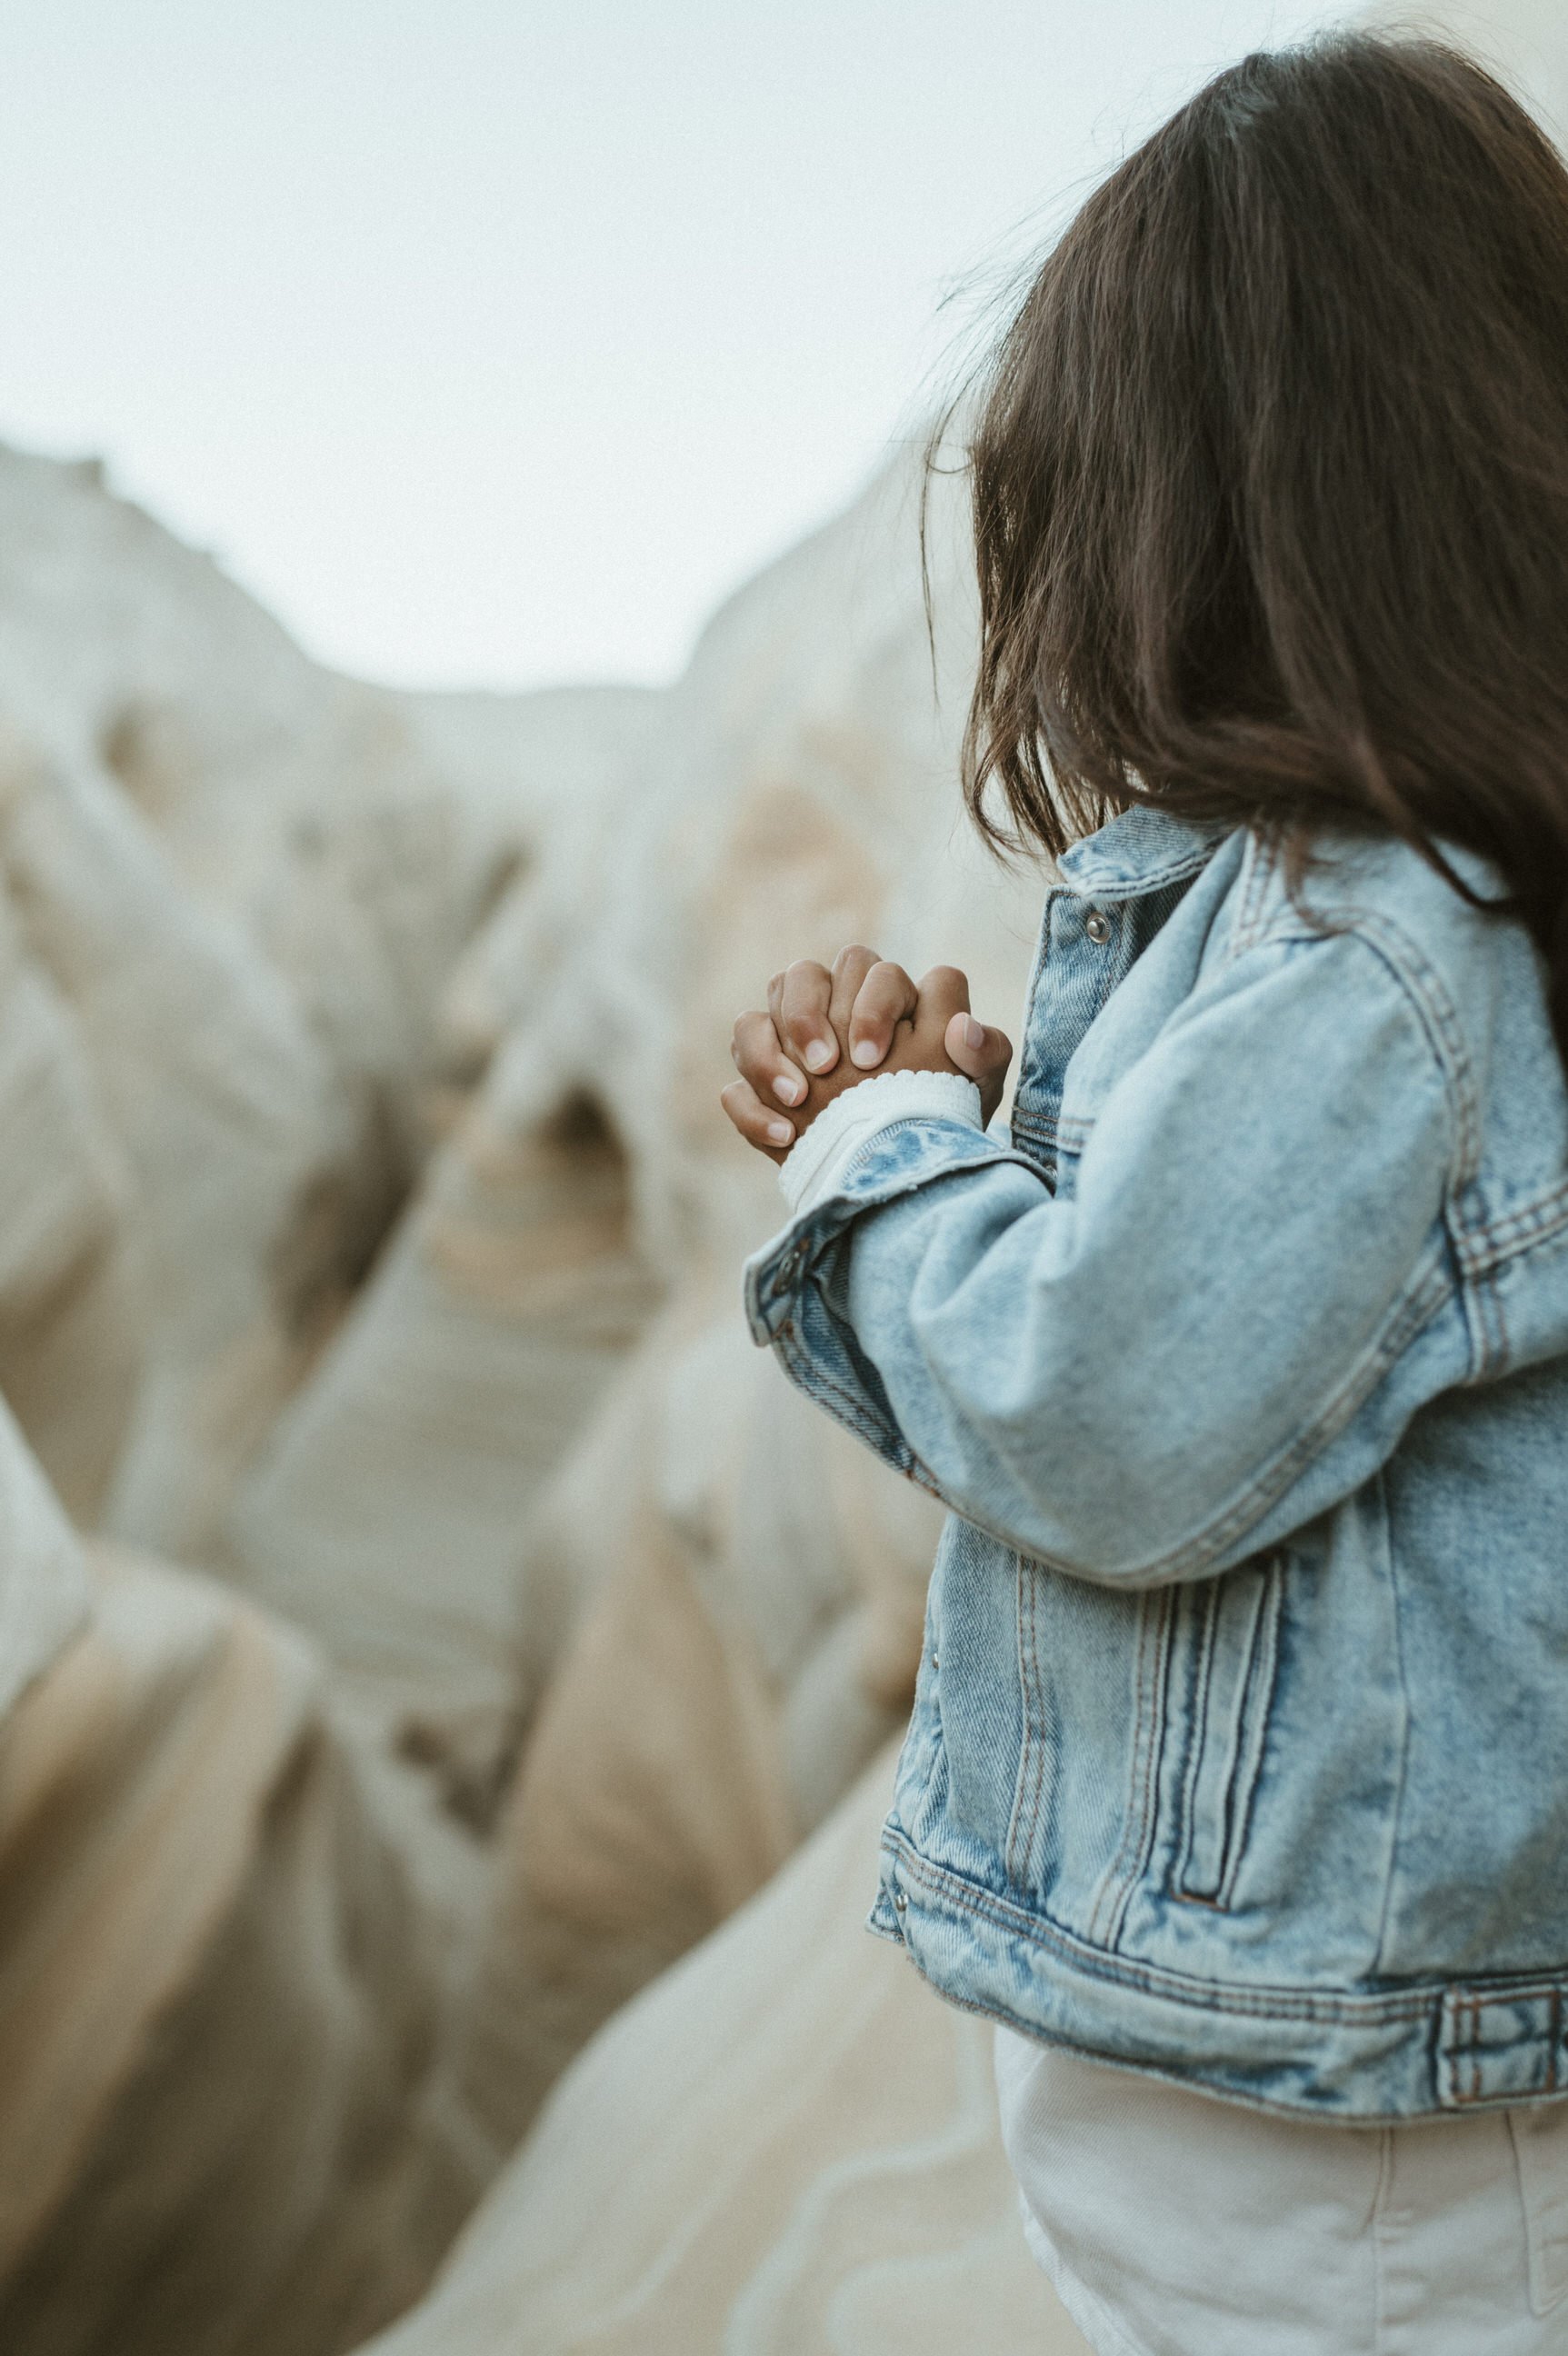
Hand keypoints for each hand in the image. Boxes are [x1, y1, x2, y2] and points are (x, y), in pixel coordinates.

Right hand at [721, 943, 1012, 1162]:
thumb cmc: (940, 1120)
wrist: (900, 1175)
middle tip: (829, 1068)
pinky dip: (751, 1105)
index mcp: (886, 998)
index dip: (873, 1005)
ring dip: (769, 1051)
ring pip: (755, 1017)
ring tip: (799, 1099)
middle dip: (809, 1017)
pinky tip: (785, 1137)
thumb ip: (985, 1054)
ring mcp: (790, 1045)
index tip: (872, 1058)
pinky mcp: (760, 1087)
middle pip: (805, 973)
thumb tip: (962, 1027)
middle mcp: (834, 1009)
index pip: (875, 971)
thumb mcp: (974, 1094)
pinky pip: (734, 1080)